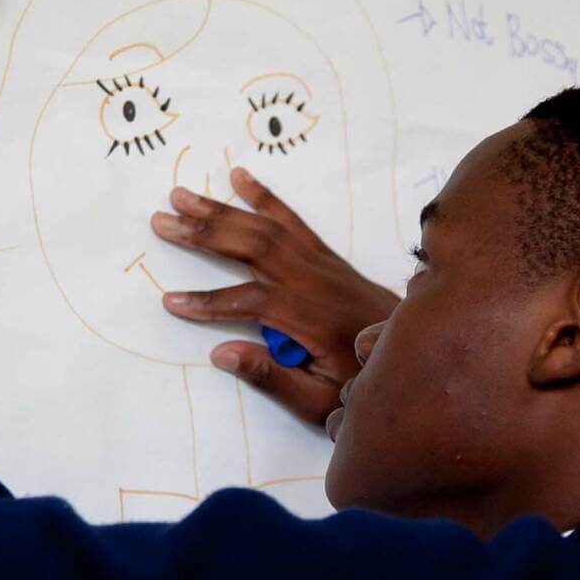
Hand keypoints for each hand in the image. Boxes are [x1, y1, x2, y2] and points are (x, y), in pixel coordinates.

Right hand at [151, 168, 398, 426]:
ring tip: (180, 196)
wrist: (418, 358)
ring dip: (222, 209)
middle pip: (254, 248)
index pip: (251, 302)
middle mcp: (317, 282)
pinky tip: (238, 176)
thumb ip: (272, 379)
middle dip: (205, 234)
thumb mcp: (321, 402)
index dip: (210, 302)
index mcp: (313, 319)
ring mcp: (324, 263)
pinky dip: (264, 196)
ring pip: (267, 227)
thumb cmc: (364, 385)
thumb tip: (221, 353)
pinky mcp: (328, 256)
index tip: (171, 302)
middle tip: (160, 221)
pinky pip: (293, 220)